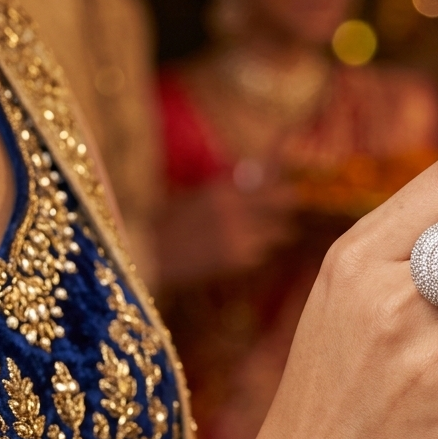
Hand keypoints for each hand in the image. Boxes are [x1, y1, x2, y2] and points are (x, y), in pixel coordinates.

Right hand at [158, 179, 296, 284]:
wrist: (146, 256)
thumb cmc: (164, 224)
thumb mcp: (196, 196)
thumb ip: (229, 189)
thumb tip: (259, 180)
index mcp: (223, 188)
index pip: (270, 177)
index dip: (284, 179)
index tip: (291, 181)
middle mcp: (237, 209)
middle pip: (284, 203)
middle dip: (287, 206)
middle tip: (285, 209)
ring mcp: (241, 236)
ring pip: (277, 232)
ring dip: (273, 232)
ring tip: (259, 233)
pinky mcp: (238, 261)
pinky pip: (261, 254)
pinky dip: (257, 252)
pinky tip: (239, 251)